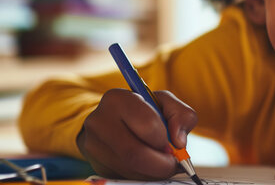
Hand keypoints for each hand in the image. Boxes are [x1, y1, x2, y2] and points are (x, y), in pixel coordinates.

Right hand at [76, 89, 197, 179]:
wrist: (114, 120)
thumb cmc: (144, 110)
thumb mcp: (166, 103)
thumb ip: (181, 115)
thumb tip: (179, 142)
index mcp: (118, 99)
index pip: (146, 124)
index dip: (164, 139)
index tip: (173, 145)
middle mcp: (99, 121)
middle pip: (134, 153)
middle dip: (160, 164)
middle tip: (173, 164)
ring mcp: (93, 145)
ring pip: (129, 168)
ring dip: (153, 172)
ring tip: (162, 163)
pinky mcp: (96, 164)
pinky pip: (124, 176)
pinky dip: (143, 175)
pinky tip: (149, 166)